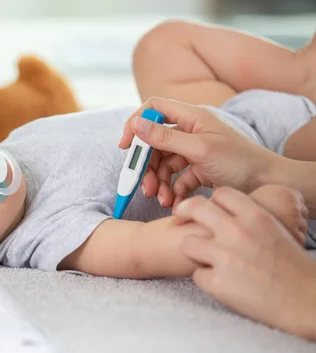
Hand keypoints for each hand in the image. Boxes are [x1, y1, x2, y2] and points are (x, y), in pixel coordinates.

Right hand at [119, 97, 279, 208]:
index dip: (135, 124)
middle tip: (144, 186)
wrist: (268, 184)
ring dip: (159, 182)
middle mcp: (190, 130)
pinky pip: (176, 178)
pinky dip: (173, 190)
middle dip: (147, 166)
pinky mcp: (199, 169)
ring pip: (163, 164)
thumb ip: (166, 137)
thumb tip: (136, 124)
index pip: (153, 109)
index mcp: (191, 117)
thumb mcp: (199, 148)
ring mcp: (194, 150)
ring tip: (162, 200)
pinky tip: (175, 203)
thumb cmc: (240, 161)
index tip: (125, 147)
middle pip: (155, 143)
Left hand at [176, 185, 315, 339]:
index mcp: (255, 216)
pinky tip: (223, 284)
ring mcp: (224, 258)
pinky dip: (207, 280)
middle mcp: (236, 232)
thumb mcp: (275, 231)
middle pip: (194, 207)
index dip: (210, 201)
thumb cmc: (292, 267)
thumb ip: (249, 219)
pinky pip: (197, 275)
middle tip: (179, 219)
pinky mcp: (217, 283)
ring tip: (208, 260)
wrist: (304, 302)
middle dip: (183, 212)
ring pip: (187, 244)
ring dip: (194, 252)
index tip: (204, 209)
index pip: (220, 194)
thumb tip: (225, 211)